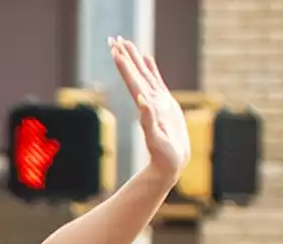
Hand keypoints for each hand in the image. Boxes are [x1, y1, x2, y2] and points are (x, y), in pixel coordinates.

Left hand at [109, 37, 189, 182]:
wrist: (169, 166)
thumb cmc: (164, 157)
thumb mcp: (156, 139)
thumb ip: (148, 120)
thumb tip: (141, 100)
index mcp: (146, 108)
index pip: (133, 83)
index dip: (125, 67)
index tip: (115, 51)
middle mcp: (148, 102)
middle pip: (135, 74)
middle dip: (125, 56)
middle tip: (114, 39)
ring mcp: (156, 102)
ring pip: (144, 75)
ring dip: (135, 59)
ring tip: (127, 42)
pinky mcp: (165, 105)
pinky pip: (156, 81)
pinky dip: (151, 68)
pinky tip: (146, 58)